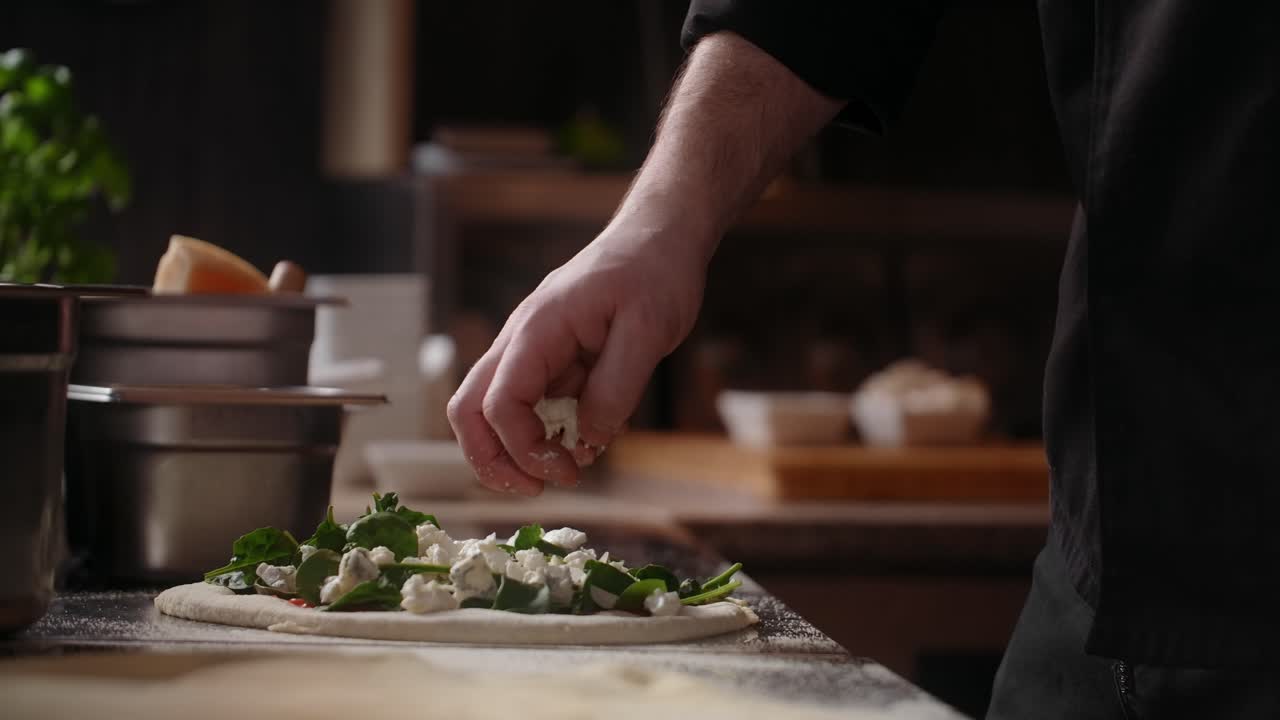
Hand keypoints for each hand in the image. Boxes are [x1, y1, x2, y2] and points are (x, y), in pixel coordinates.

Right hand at [448, 219, 709, 494]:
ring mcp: (531, 350)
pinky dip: (546, 433)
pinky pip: (531, 405)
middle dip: (492, 460)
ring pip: (491, 411)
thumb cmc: (654, 273)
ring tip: (564, 471)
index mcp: (537, 330)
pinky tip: (586, 441)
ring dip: (515, 451)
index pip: (500, 403)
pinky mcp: (550, 360)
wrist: (659, 238)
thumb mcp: (649, 332)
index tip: (568, 470)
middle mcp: (521, 340)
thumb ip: (616, 389)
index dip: (524, 449)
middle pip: (469, 410)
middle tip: (536, 490)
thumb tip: (587, 442)